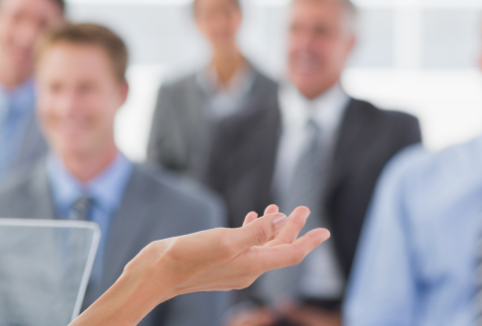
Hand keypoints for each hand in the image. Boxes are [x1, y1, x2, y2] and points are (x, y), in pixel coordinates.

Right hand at [71, 205, 329, 325]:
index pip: (290, 253)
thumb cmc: (189, 257)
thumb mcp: (226, 240)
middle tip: (303, 208)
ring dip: (271, 229)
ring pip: (261, 247)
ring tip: (276, 209)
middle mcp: (247, 270)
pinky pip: (245, 247)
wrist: (157, 274)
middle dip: (292, 228)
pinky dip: (251, 232)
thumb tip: (280, 221)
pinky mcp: (219, 264)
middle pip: (278, 249)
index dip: (308, 240)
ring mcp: (233, 269)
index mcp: (253, 265)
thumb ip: (255, 231)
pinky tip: (246, 219)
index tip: (324, 229)